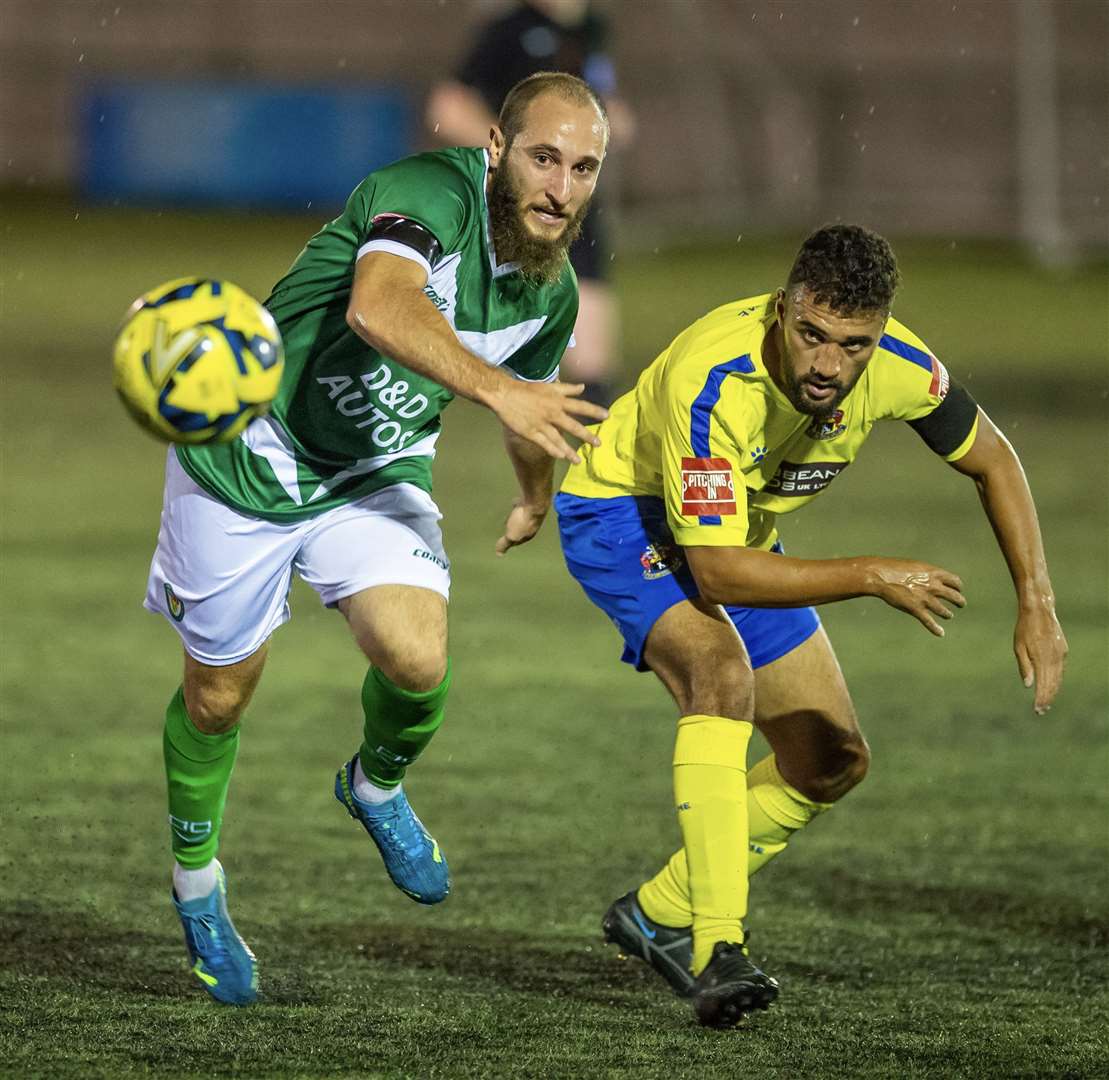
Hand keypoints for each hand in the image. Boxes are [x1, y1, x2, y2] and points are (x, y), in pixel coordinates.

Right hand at [489, 380, 606, 462]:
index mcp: (557, 400)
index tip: (607, 416)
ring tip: (578, 461)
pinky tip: (561, 457)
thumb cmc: (527, 389)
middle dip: (587, 435)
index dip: (594, 411)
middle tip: (598, 444)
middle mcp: (552, 413)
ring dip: (570, 451)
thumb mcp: (549, 386)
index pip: (580, 406)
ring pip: (559, 439)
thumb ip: (567, 388)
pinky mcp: (530, 432)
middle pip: (573, 426)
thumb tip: (582, 387)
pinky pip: (544, 443)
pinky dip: (553, 450)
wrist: (505, 395)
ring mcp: (541, 424)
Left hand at [495, 498, 547, 555]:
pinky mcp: (530, 502)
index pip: (518, 541)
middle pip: (521, 528)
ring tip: (510, 516)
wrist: (535, 501)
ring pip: (522, 517)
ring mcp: (532, 513)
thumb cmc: (523, 520)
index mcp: (528, 535)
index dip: (511, 541)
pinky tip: (514, 503)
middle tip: (507, 528)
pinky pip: (522, 505)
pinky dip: (518, 506)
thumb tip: (499, 554)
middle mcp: (532, 525)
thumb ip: (505, 543)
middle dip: (515, 529)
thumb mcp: (511, 535)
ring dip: (516, 517)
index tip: (504, 541)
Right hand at [867, 558, 965, 635]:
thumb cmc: (893, 568)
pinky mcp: (915, 609)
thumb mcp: (914, 566)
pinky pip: (928, 621)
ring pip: (944, 610)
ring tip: (949, 615)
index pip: (955, 581)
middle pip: (954, 596)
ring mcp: (925, 598)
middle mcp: (933, 586)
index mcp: (934, 573)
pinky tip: (940, 633)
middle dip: (959, 601)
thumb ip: (926, 573)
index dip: (958, 586)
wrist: (880, 575)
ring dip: (948, 614)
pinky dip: (935, 629)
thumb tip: (930, 578)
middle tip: (960, 604)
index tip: (958, 589)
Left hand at [1014, 598, 1066, 714]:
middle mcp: (1054, 659)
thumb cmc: (1024, 629)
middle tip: (1041, 711)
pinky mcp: (1063, 650)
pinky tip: (1053, 686)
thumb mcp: (1018, 647)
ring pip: (1059, 678)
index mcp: (1042, 659)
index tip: (1037, 710)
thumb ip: (1024, 666)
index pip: (1043, 685)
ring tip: (1046, 702)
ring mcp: (1061, 655)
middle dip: (1047, 698)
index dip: (1040, 698)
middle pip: (1053, 684)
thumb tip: (1028, 686)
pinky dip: (1057, 680)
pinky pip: (1061, 669)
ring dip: (1053, 691)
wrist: (1039, 611)